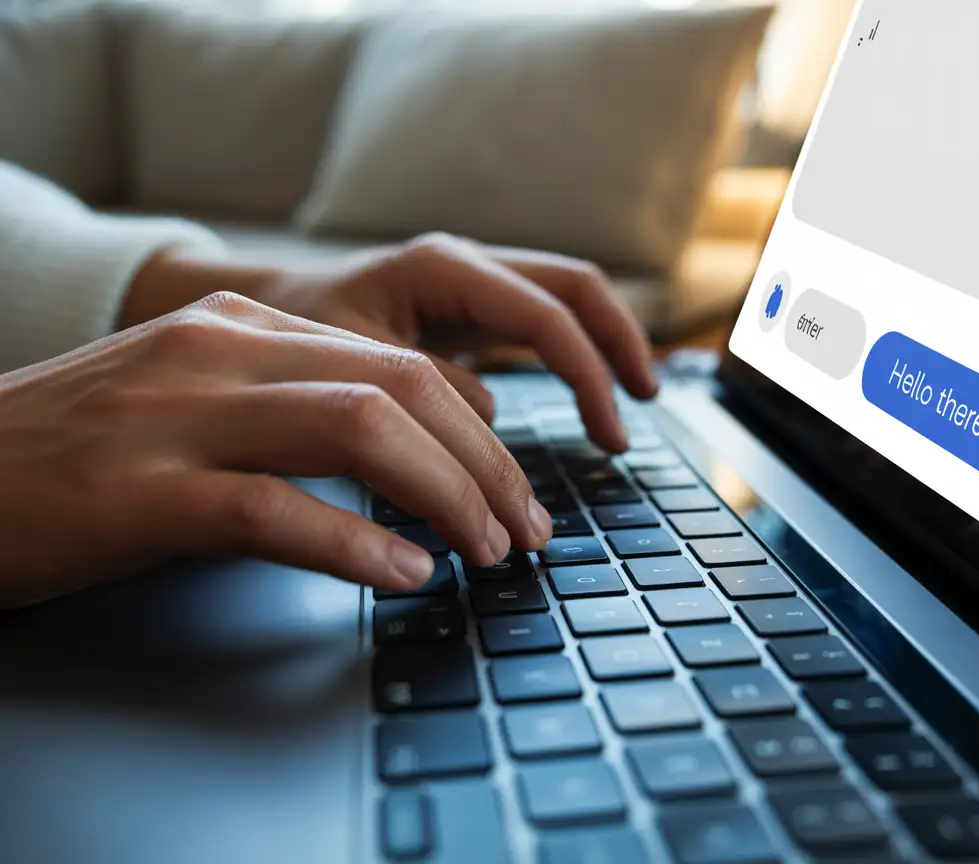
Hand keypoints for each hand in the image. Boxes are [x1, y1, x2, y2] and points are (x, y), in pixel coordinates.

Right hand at [0, 293, 551, 608]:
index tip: (513, 492)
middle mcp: (217, 350)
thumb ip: (293, 403)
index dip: (479, 433)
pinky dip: (354, 543)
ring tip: (486, 552)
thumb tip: (413, 449)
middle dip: (485, 465)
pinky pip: (274, 507)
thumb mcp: (197, 400)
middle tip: (524, 530)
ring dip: (446, 496)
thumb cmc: (80, 453)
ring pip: (358, 429)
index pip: (401, 363)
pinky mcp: (137, 491)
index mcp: (239, 326)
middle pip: (400, 388)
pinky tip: (404, 573)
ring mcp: (175, 415)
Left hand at [120, 233, 658, 451]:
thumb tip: (487, 425)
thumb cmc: (284, 340)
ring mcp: (470, 284)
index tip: (608, 437)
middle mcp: (464, 265)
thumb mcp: (346, 369)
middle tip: (645, 405)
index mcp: (439, 270)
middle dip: (619, 344)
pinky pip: (541, 322)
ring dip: (607, 345)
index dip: (587, 377)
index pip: (544, 315)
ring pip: (568, 297)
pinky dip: (573, 357)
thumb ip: (418, 392)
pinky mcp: (468, 310)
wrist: (252, 318)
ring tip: (633, 401)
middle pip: (576, 288)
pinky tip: (586, 397)